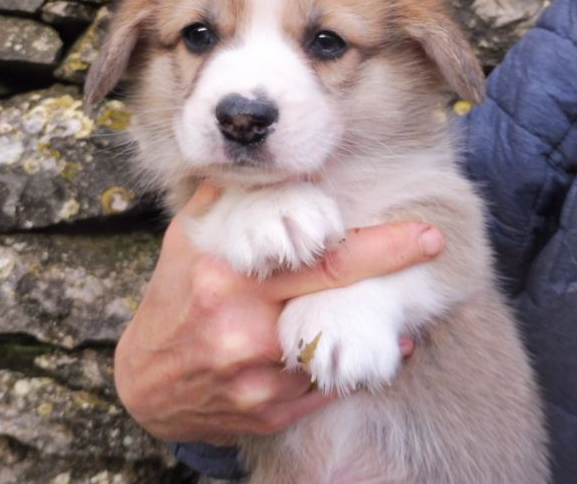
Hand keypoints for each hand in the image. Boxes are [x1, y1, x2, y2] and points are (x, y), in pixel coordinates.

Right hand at [113, 183, 444, 443]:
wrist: (146, 385)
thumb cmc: (173, 298)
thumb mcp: (188, 241)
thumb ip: (232, 202)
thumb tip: (277, 162)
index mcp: (225, 279)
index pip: (318, 260)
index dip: (378, 248)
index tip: (424, 233)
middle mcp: (241, 330)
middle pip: (336, 303)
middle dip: (389, 276)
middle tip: (430, 247)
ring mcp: (257, 380)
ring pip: (338, 351)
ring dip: (372, 330)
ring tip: (393, 316)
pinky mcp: (268, 414)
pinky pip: (328, 389)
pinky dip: (352, 368)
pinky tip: (367, 354)